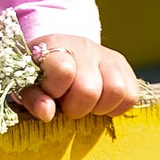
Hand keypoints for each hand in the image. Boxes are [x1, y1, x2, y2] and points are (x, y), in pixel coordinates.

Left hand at [19, 34, 140, 121]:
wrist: (60, 52)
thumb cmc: (41, 75)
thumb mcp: (28, 85)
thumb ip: (33, 99)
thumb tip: (47, 113)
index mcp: (55, 47)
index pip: (63, 70)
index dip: (57, 91)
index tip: (51, 95)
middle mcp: (83, 47)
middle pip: (89, 90)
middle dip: (77, 108)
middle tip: (67, 105)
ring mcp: (106, 55)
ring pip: (116, 90)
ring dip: (100, 107)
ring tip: (86, 105)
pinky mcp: (123, 66)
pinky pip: (131, 94)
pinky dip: (117, 106)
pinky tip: (101, 103)